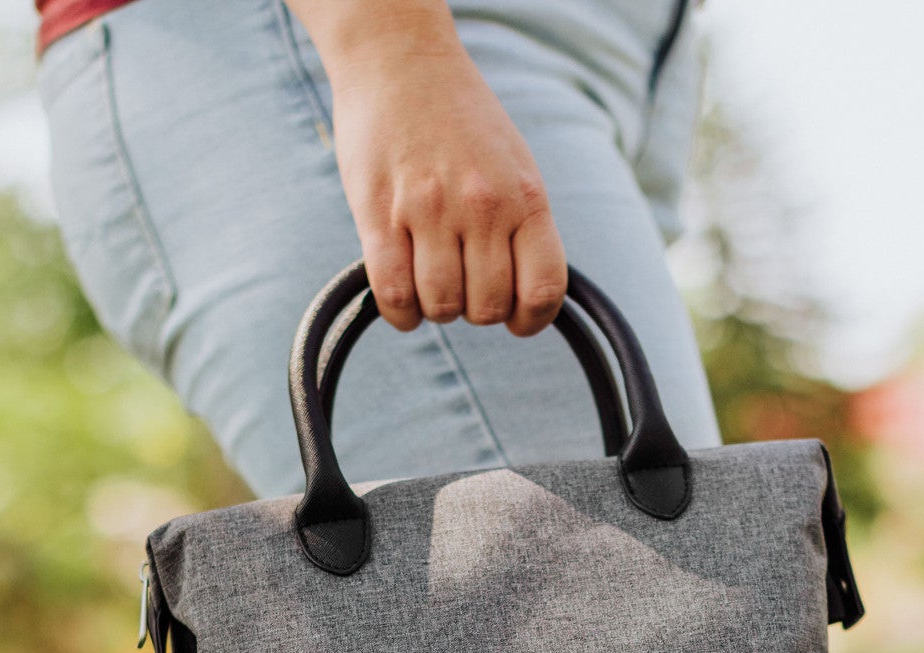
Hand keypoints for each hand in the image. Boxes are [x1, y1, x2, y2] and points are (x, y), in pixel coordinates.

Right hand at [292, 0, 566, 335]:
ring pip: (443, 306)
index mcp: (526, 197)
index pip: (544, 290)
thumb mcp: (514, 165)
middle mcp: (483, 207)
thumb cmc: (460, 119)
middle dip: (476, 310)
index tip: (517, 319)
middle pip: (488, 307)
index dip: (531, 320)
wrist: (401, 61)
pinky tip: (404, 303)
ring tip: (430, 282)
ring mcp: (430, 211)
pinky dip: (402, 314)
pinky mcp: (380, 214)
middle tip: (463, 285)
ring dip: (437, 309)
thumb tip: (528, 292)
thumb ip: (524, 223)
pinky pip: (395, 295)